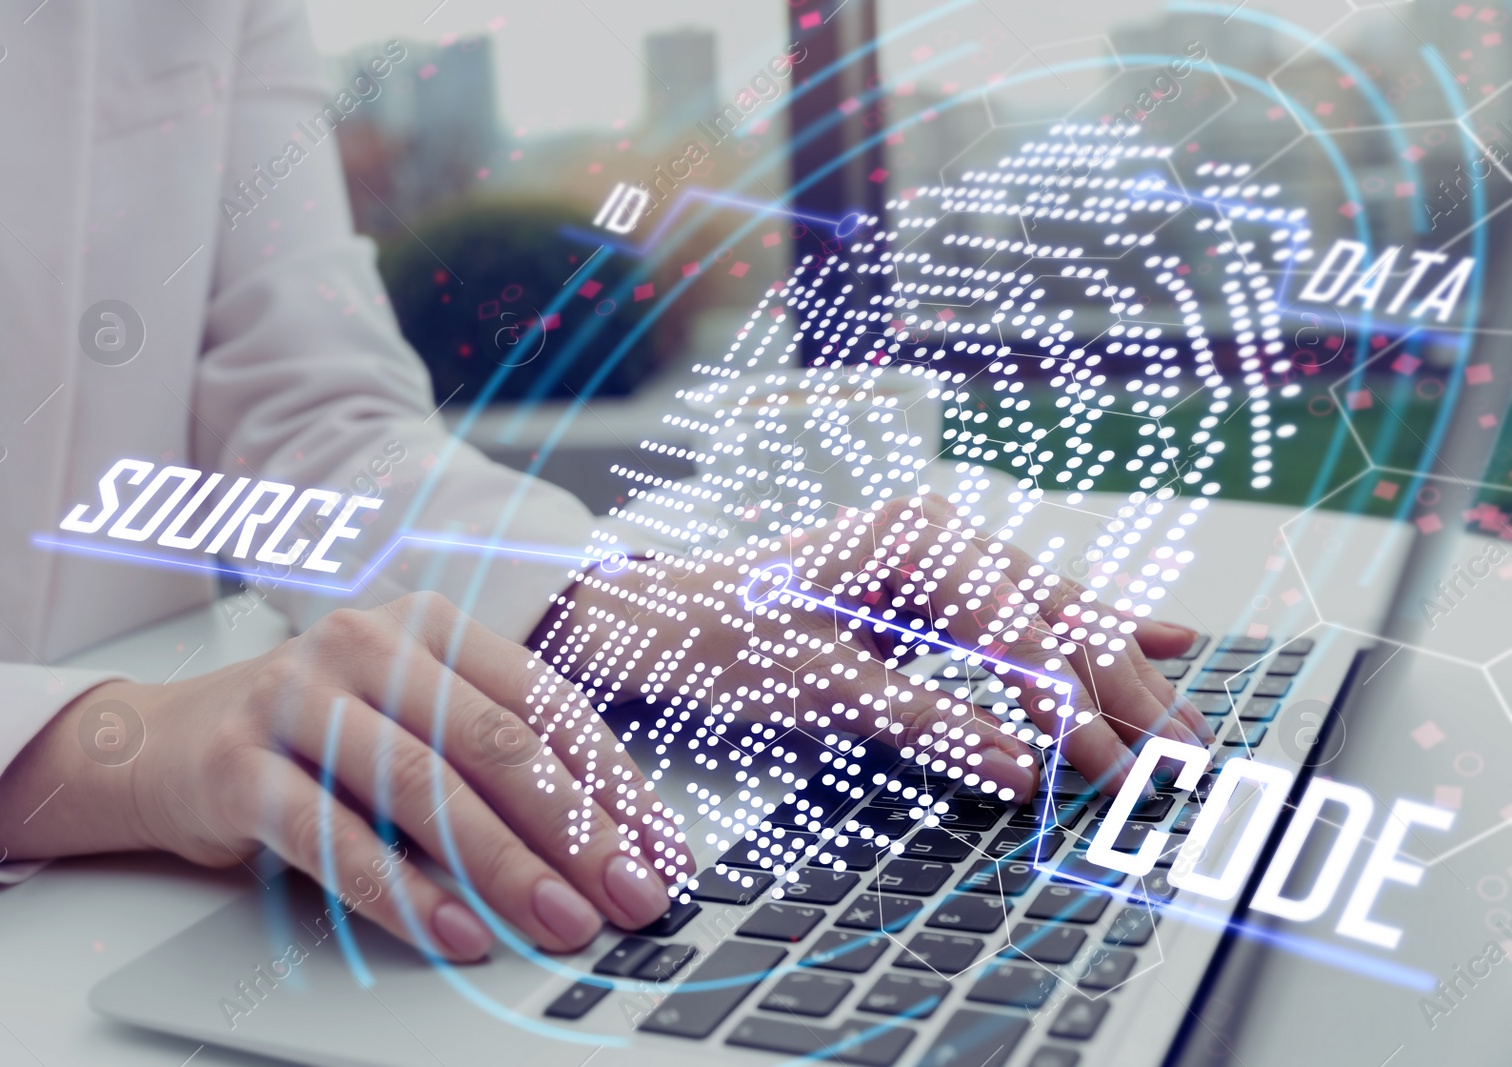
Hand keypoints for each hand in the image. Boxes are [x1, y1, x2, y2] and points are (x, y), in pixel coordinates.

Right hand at [0, 593, 691, 960]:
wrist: (163, 742)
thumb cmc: (318, 739)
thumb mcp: (414, 725)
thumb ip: (495, 764)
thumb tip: (610, 846)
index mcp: (430, 626)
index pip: (543, 702)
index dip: (611, 782)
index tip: (662, 848)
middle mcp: (369, 644)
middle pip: (494, 743)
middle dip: (575, 830)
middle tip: (631, 895)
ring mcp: (298, 697)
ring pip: (424, 788)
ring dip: (505, 867)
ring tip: (562, 921)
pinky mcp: (239, 765)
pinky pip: (335, 837)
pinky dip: (404, 893)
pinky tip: (459, 933)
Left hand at [547, 495, 1207, 799]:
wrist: (658, 618)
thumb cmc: (719, 637)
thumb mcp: (819, 687)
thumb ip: (929, 723)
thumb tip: (1024, 770)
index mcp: (915, 541)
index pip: (1019, 635)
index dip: (1070, 710)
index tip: (1109, 772)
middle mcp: (942, 537)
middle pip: (1056, 620)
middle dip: (1123, 693)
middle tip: (1185, 759)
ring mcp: (944, 558)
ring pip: (1056, 618)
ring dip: (1121, 677)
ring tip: (1189, 725)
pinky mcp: (939, 587)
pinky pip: (1032, 615)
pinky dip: (1091, 635)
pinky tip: (1157, 639)